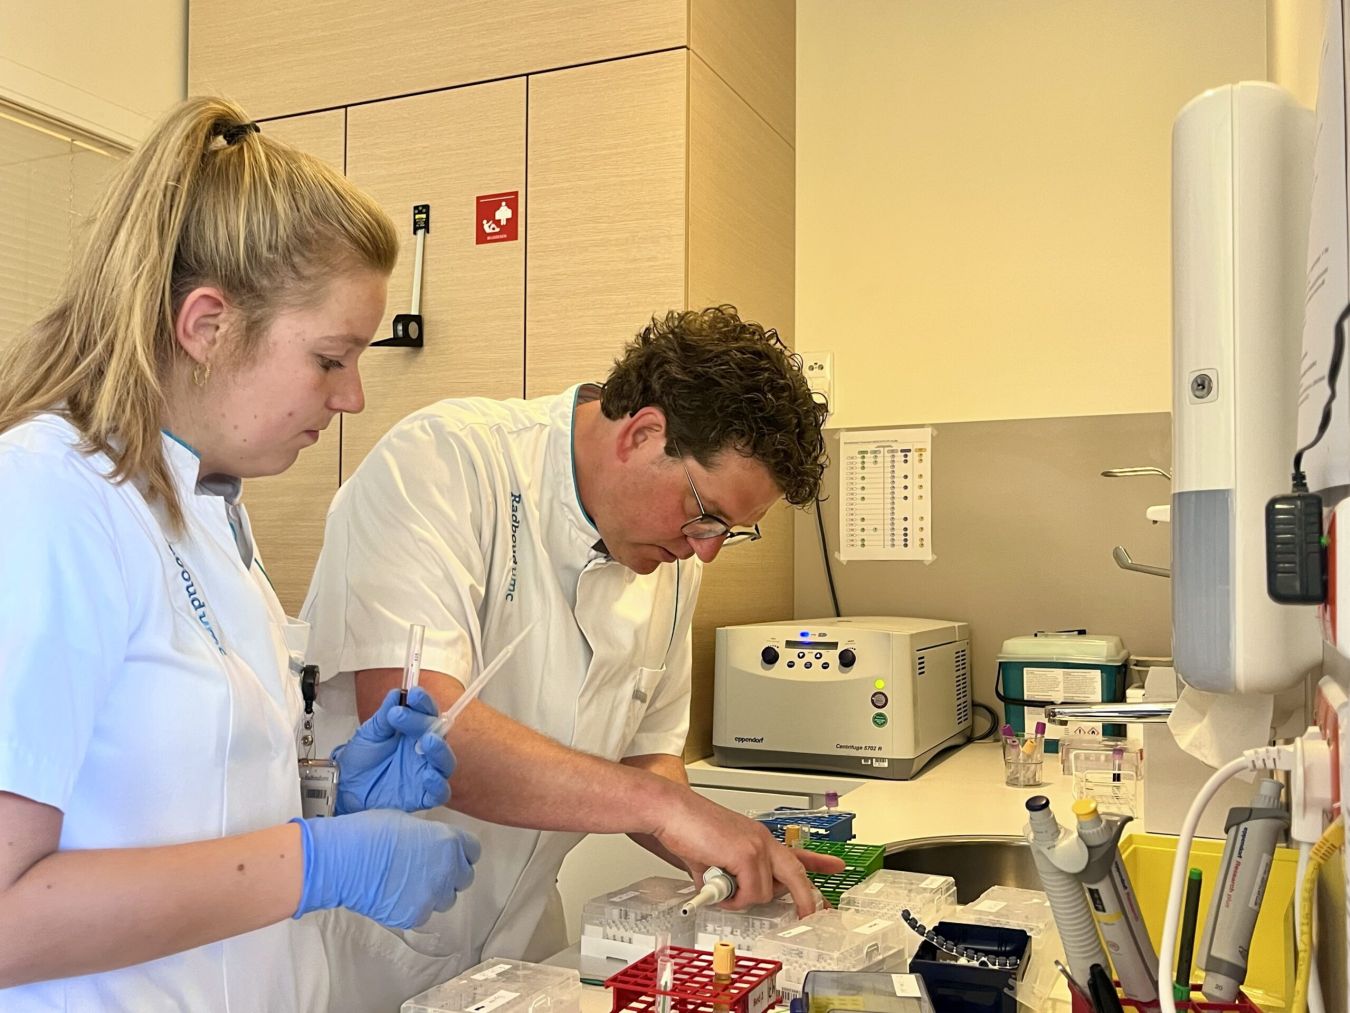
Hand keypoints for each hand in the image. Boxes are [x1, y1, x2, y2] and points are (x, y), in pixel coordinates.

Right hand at [291, 810, 479, 928]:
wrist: (344, 860)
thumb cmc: (370, 832)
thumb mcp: (408, 821)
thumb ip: (430, 835)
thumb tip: (431, 843)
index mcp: (450, 841)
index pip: (473, 851)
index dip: (461, 851)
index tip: (450, 853)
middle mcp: (448, 870)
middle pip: (465, 877)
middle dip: (451, 874)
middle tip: (430, 870)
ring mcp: (433, 895)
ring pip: (446, 899)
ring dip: (435, 892)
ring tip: (411, 884)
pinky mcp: (415, 915)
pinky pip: (424, 913)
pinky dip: (414, 907)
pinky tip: (396, 896)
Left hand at [332, 687, 453, 814]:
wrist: (345, 788)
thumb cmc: (361, 759)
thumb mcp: (369, 734)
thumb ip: (384, 716)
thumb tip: (397, 693)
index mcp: (415, 731)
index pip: (427, 713)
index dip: (423, 702)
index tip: (414, 693)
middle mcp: (424, 750)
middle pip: (437, 734)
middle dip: (424, 723)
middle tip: (402, 716)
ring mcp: (426, 772)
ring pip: (445, 761)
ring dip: (439, 750)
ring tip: (428, 741)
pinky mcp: (423, 796)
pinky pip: (439, 792)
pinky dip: (438, 784)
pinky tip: (428, 775)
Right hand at [653, 792, 846, 915]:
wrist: (671, 811)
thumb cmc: (687, 828)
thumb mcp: (716, 856)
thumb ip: (731, 875)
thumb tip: (731, 895)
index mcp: (758, 838)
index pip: (795, 852)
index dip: (817, 862)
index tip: (836, 867)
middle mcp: (762, 840)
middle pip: (797, 873)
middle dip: (807, 899)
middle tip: (812, 915)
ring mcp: (756, 847)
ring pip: (764, 892)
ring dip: (741, 899)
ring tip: (719, 887)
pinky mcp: (745, 855)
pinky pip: (748, 893)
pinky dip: (732, 898)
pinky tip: (716, 885)